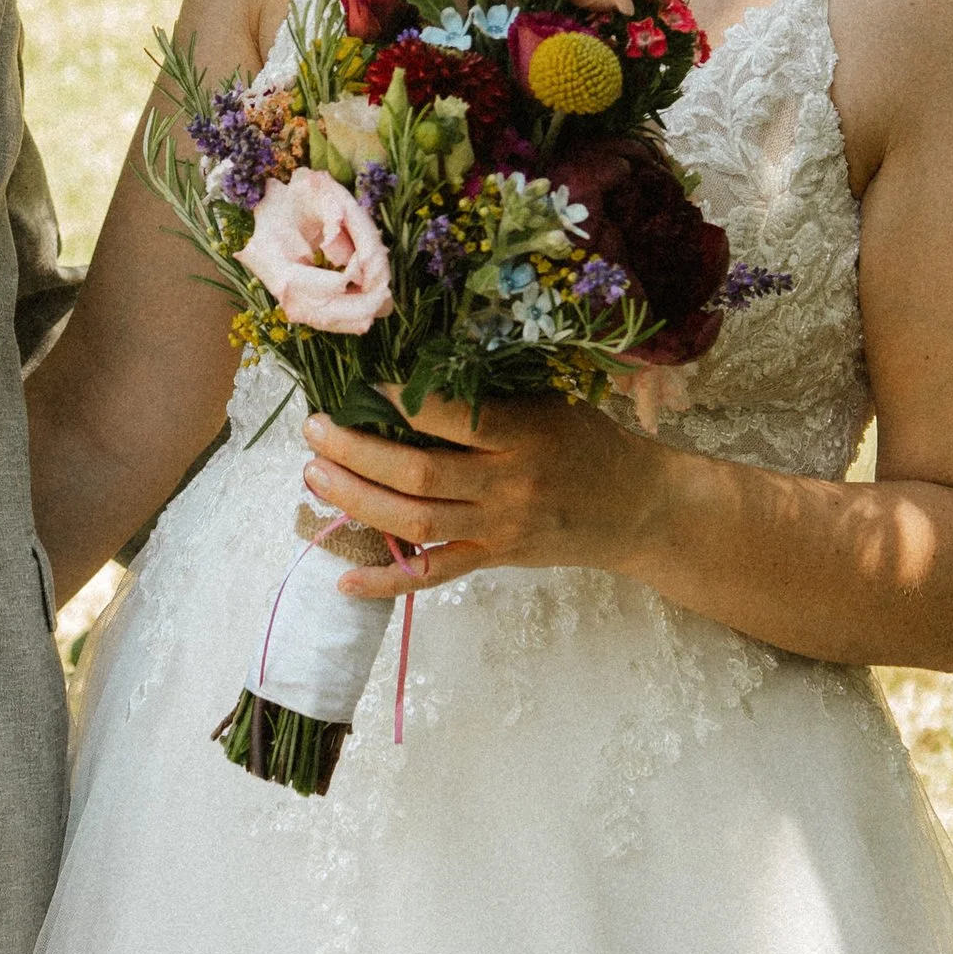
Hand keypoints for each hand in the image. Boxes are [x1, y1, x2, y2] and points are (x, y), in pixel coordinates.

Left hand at [300, 393, 664, 595]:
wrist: (638, 509)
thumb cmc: (590, 443)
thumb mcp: (552, 403)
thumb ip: (492, 395)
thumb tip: (413, 372)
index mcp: (527, 433)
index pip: (456, 417)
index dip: (405, 402)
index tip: (363, 386)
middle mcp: (510, 484)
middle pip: (420, 473)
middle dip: (357, 452)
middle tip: (315, 432)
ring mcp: (500, 528)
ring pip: (416, 522)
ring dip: (356, 500)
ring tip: (314, 476)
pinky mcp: (495, 559)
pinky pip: (434, 575)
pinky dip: (387, 581)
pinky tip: (343, 579)